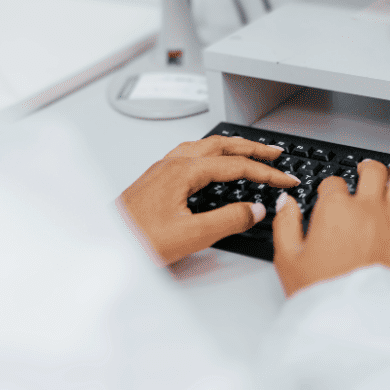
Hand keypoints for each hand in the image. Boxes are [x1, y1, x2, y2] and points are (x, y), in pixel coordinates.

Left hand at [119, 136, 299, 265]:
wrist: (104, 245)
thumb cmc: (136, 240)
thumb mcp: (191, 236)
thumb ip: (228, 220)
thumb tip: (254, 209)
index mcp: (183, 172)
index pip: (236, 165)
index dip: (266, 172)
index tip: (286, 179)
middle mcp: (172, 164)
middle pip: (221, 145)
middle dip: (252, 148)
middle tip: (275, 153)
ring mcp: (162, 170)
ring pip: (204, 146)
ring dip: (231, 147)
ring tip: (248, 152)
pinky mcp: (155, 179)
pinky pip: (190, 154)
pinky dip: (211, 153)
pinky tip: (211, 162)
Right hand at [272, 157, 389, 296]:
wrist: (355, 322)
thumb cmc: (322, 294)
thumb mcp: (288, 259)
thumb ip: (286, 224)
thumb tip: (286, 203)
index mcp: (335, 210)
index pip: (334, 183)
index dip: (331, 187)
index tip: (332, 193)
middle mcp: (368, 208)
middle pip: (373, 172)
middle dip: (368, 167)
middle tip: (368, 168)